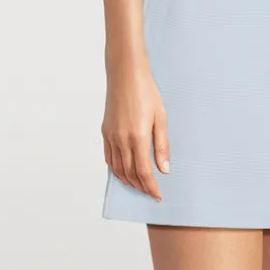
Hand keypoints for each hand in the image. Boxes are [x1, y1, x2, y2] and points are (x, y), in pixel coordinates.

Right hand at [102, 60, 170, 201]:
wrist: (126, 74)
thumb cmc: (146, 92)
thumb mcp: (161, 117)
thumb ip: (162, 145)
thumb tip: (164, 169)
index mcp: (138, 137)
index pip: (144, 172)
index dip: (150, 187)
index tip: (157, 195)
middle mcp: (121, 140)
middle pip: (130, 174)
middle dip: (140, 187)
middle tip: (150, 192)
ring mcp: (111, 136)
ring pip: (117, 168)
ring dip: (127, 180)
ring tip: (138, 185)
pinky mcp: (105, 131)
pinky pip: (109, 157)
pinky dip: (116, 169)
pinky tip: (123, 170)